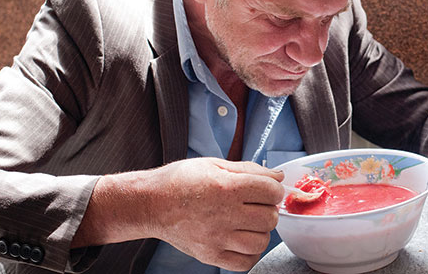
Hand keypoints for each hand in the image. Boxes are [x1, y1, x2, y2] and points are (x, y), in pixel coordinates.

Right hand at [150, 158, 284, 270]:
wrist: (150, 203)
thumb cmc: (180, 181)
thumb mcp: (215, 164)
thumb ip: (250, 170)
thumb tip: (278, 177)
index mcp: (226, 187)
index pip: (271, 191)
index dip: (273, 189)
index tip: (266, 190)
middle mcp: (223, 214)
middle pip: (270, 218)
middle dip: (267, 209)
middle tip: (255, 205)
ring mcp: (216, 238)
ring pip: (261, 242)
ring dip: (260, 231)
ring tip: (246, 223)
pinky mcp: (210, 255)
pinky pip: (245, 262)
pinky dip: (249, 252)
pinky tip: (240, 239)